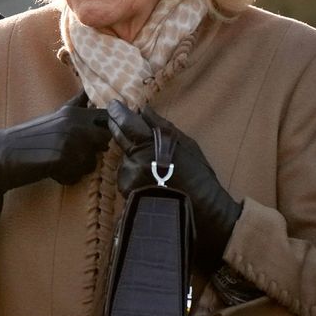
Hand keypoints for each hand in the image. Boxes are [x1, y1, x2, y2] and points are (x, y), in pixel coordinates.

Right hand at [0, 92, 112, 219]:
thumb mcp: (55, 117)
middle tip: (72, 155)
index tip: (92, 140)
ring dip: (78, 168)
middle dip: (94, 152)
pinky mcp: (63, 157)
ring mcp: (70, 139)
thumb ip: (75, 107)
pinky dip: (65, 178)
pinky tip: (51, 172)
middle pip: (105, 141)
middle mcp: (74, 122)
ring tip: (58, 164)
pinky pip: (77, 176)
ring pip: (92, 162)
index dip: (106, 132)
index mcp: (73, 111)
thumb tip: (88, 92)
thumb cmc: (28, 138)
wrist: (0, 153)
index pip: (108, 118)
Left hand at [106, 100, 242, 274]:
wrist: (202, 211)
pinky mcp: (127, 191)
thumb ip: (163, 127)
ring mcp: (131, 176)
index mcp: (154, 143)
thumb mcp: (187, 145)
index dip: (118, 112)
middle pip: (119, 137)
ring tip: (151, 167)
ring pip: (124, 159)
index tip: (113, 104)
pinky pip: (126, 177)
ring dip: (131, 157)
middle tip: (113, 119)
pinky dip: (133, 175)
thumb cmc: (199, 176)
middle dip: (115, 126)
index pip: (128, 123)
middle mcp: (138, 158)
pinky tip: (149, 182)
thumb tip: (144, 110)